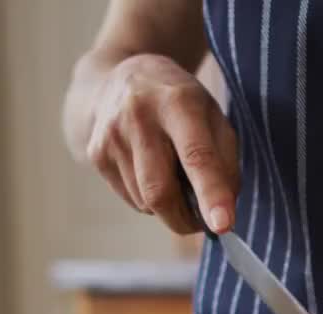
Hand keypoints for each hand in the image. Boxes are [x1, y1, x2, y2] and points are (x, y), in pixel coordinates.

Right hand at [87, 53, 239, 234]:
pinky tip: (152, 172)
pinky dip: (149, 201)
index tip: (223, 226)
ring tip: (175, 179)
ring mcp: (111, 136)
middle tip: (202, 222)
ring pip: (145, 202)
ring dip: (168, 208)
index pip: (197, 156)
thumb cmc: (181, 103)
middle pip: (161, 192)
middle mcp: (139, 117)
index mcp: (178, 102)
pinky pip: (130, 199)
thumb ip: (225, 163)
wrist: (123, 77)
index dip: (211, 194)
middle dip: (186, 220)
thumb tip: (222, 215)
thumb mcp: (213, 117)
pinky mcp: (96, 153)